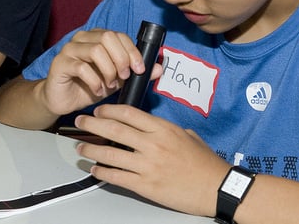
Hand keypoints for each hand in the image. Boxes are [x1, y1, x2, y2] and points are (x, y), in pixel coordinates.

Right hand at [39, 29, 161, 115]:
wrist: (62, 101)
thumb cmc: (87, 87)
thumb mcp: (116, 80)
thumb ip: (135, 72)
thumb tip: (158, 68)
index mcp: (96, 38)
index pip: (118, 35)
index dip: (132, 51)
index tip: (140, 69)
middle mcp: (82, 39)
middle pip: (107, 37)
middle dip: (121, 58)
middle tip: (125, 76)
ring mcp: (69, 50)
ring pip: (96, 50)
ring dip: (109, 70)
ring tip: (110, 85)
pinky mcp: (60, 63)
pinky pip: (82, 68)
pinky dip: (95, 81)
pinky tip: (97, 90)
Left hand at [75, 104, 229, 216]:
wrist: (218, 188)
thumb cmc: (205, 164)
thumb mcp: (187, 136)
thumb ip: (166, 129)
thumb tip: (149, 126)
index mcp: (162, 129)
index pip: (128, 113)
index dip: (108, 110)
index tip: (98, 110)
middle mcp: (153, 145)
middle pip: (114, 129)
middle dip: (92, 124)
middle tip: (80, 122)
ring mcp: (148, 166)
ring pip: (111, 153)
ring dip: (92, 149)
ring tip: (81, 147)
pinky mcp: (147, 186)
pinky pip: (118, 177)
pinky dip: (103, 172)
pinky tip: (95, 169)